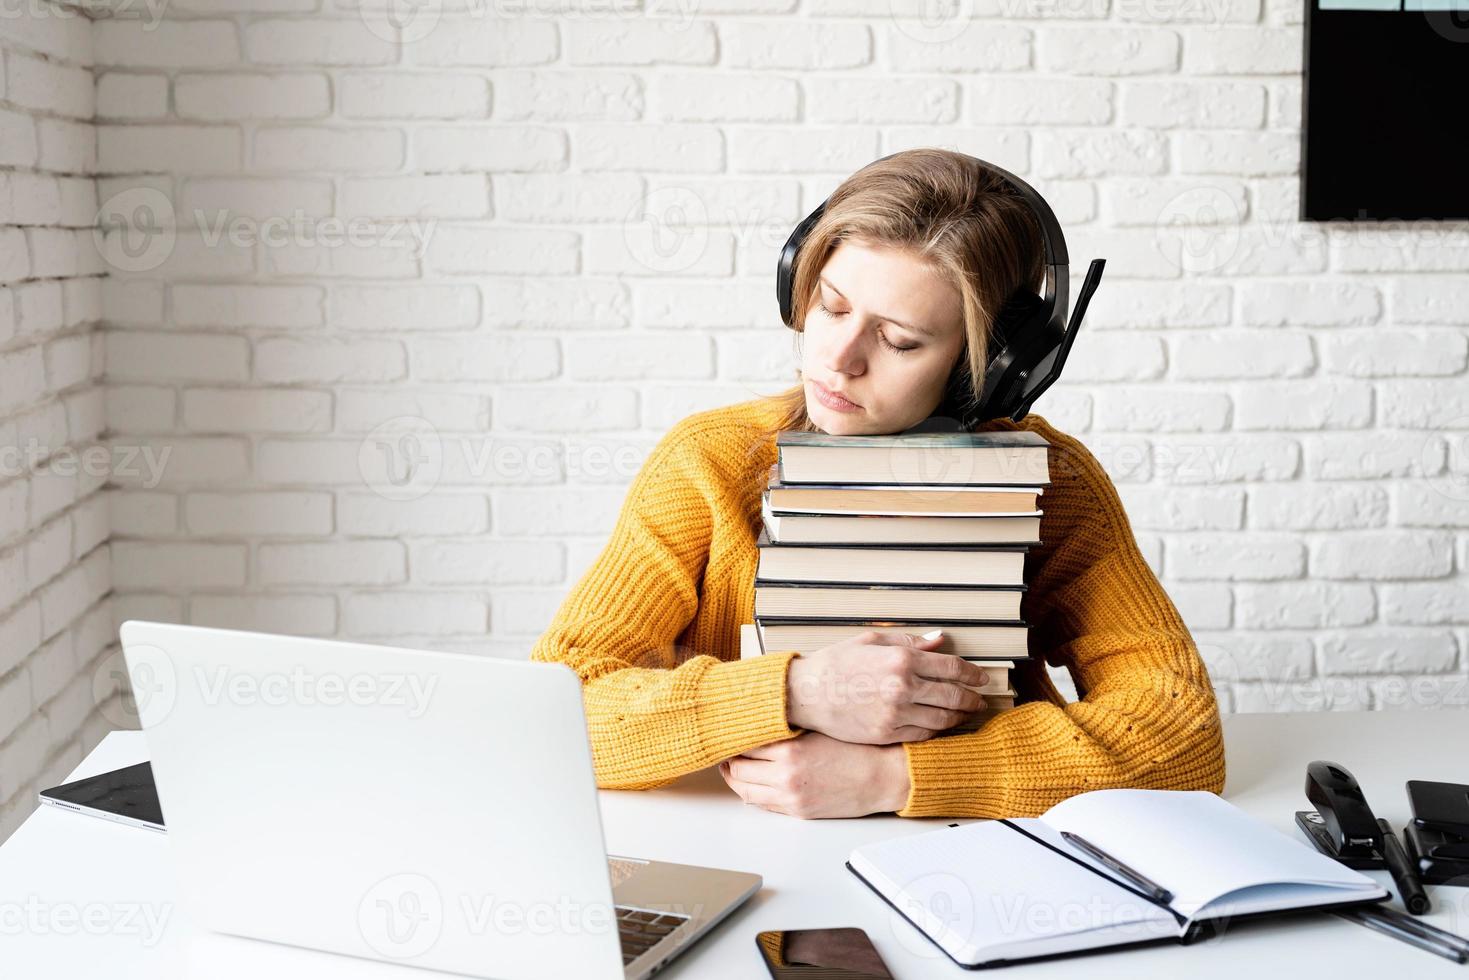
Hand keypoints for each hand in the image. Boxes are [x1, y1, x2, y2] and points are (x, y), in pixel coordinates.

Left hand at [718, 732, 910, 817]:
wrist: (883, 776)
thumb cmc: (858, 748)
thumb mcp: (819, 728)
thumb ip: (788, 727)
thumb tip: (760, 720)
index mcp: (790, 750)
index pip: (744, 743)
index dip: (734, 736)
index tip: (730, 730)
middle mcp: (786, 776)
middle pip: (738, 768)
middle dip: (729, 759)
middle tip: (726, 749)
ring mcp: (790, 797)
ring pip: (745, 790)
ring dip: (736, 778)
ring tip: (733, 767)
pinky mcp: (798, 812)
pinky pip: (763, 805)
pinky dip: (752, 793)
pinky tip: (752, 783)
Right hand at [785, 630, 989, 743]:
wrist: (807, 694)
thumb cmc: (836, 663)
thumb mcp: (872, 641)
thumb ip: (910, 642)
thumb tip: (939, 640)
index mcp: (901, 659)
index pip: (951, 667)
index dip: (972, 674)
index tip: (981, 678)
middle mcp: (902, 687)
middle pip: (953, 695)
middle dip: (972, 698)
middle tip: (980, 700)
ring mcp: (896, 713)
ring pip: (942, 718)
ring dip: (959, 716)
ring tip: (966, 714)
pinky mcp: (887, 734)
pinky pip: (923, 734)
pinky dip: (938, 730)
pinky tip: (942, 725)